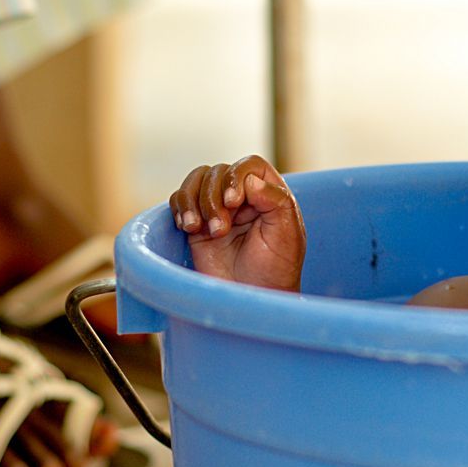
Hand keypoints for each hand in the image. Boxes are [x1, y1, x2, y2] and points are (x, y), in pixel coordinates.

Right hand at [168, 155, 304, 291]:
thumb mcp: (287, 234)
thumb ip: (275, 200)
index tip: (233, 201)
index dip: (237, 176)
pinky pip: (180, 200)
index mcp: (269, 194)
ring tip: (198, 228)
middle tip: (219, 229)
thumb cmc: (275, 270)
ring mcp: (217, 209)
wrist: (251, 300)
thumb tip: (250, 179)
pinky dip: (180, 208)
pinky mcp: (197, 225)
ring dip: (193, 201)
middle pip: (218, 172)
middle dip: (213, 197)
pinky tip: (188, 227)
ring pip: (196, 180)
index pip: (250, 166)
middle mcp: (242, 198)